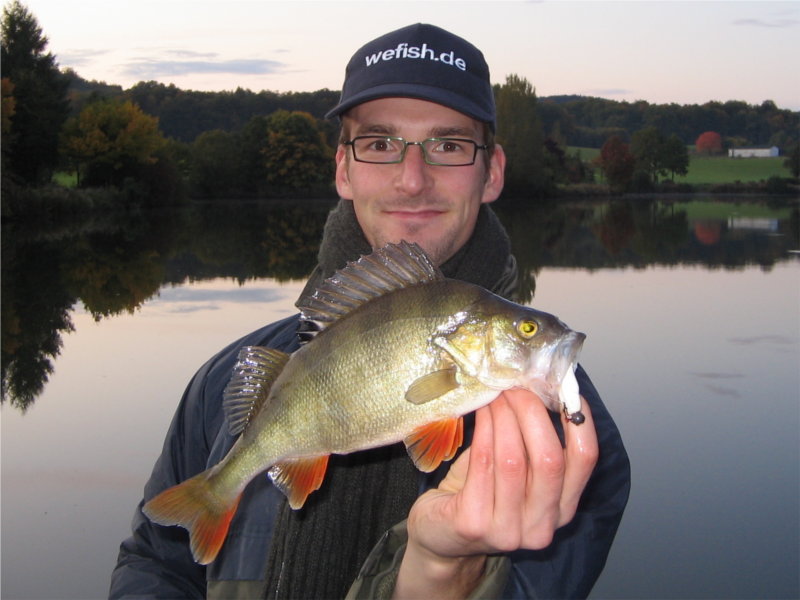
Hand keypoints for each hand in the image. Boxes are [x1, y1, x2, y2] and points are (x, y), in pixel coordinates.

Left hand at [393, 388, 598, 598]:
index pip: (585, 461)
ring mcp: (508, 530)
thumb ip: (532, 441)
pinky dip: (482, 430)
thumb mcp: (518, 472)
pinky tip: (478, 413)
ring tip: (493, 395)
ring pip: (513, 458)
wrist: (442, 536)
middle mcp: (542, 525)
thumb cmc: (482, 493)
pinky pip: (482, 463)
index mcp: (562, 509)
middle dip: (531, 412)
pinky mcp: (473, 523)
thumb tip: (537, 386)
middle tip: (514, 387)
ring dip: (502, 417)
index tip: (565, 390)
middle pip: (549, 458)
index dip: (580, 421)